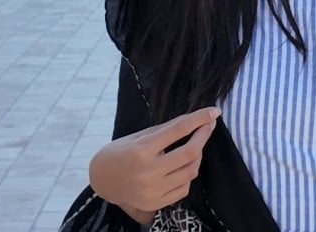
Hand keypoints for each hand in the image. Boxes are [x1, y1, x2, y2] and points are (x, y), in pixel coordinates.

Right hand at [89, 107, 220, 223]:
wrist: (102, 181)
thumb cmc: (120, 152)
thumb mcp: (139, 136)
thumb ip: (165, 130)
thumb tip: (194, 120)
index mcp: (142, 150)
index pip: (178, 130)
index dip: (199, 119)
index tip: (213, 111)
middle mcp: (149, 172)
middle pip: (190, 152)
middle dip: (204, 135)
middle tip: (209, 125)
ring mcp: (153, 190)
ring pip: (191, 171)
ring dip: (198, 155)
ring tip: (195, 146)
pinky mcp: (156, 203)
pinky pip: (184, 188)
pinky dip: (188, 174)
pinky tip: (184, 166)